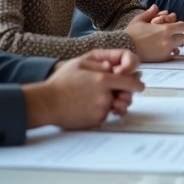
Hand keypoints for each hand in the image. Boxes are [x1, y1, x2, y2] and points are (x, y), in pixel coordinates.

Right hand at [23, 49, 144, 128]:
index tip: (138, 84)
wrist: (46, 104)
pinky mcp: (96, 121)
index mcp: (103, 80)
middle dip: (123, 94)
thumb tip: (115, 67)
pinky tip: (87, 106)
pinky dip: (100, 111)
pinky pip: (105, 115)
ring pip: (115, 106)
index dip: (137, 83)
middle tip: (116, 92)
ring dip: (112, 103)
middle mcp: (105, 96)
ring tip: (96, 99)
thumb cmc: (61, 82)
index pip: (132, 83)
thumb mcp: (80, 62)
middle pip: (126, 96)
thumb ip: (101, 61)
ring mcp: (101, 110)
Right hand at [124, 5, 183, 61]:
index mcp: (165, 29)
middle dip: (178, 34)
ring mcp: (167, 51)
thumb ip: (150, 13)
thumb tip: (155, 7)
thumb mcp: (140, 19)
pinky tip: (164, 49)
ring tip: (166, 41)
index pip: (183, 26)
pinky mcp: (163, 58)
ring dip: (175, 43)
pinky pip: (173, 54)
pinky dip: (171, 51)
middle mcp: (169, 40)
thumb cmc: (131, 33)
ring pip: (180, 46)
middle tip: (170, 33)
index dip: (178, 25)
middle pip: (183, 37)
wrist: (125, 47)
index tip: (173, 25)